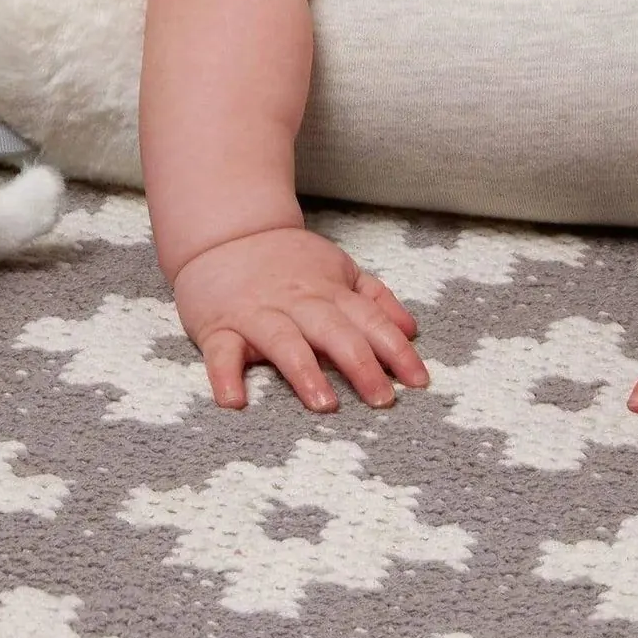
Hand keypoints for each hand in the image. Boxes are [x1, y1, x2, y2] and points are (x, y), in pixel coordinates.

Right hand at [173, 225, 428, 411]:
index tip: (419, 381)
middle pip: (333, 331)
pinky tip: (234, 401)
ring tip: (325, 404)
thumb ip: (376, 299)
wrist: (225, 233)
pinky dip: (225, 376)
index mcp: (329, 291)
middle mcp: (297, 303)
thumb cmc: (288, 261)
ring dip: (304, 371)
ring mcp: (257, 315)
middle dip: (360, 364)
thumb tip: (412, 330)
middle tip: (383, 400)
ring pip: (283, 341)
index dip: (396, 349)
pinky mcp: (219, 327)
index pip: (369, 319)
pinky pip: (221, 353)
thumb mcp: (338, 269)